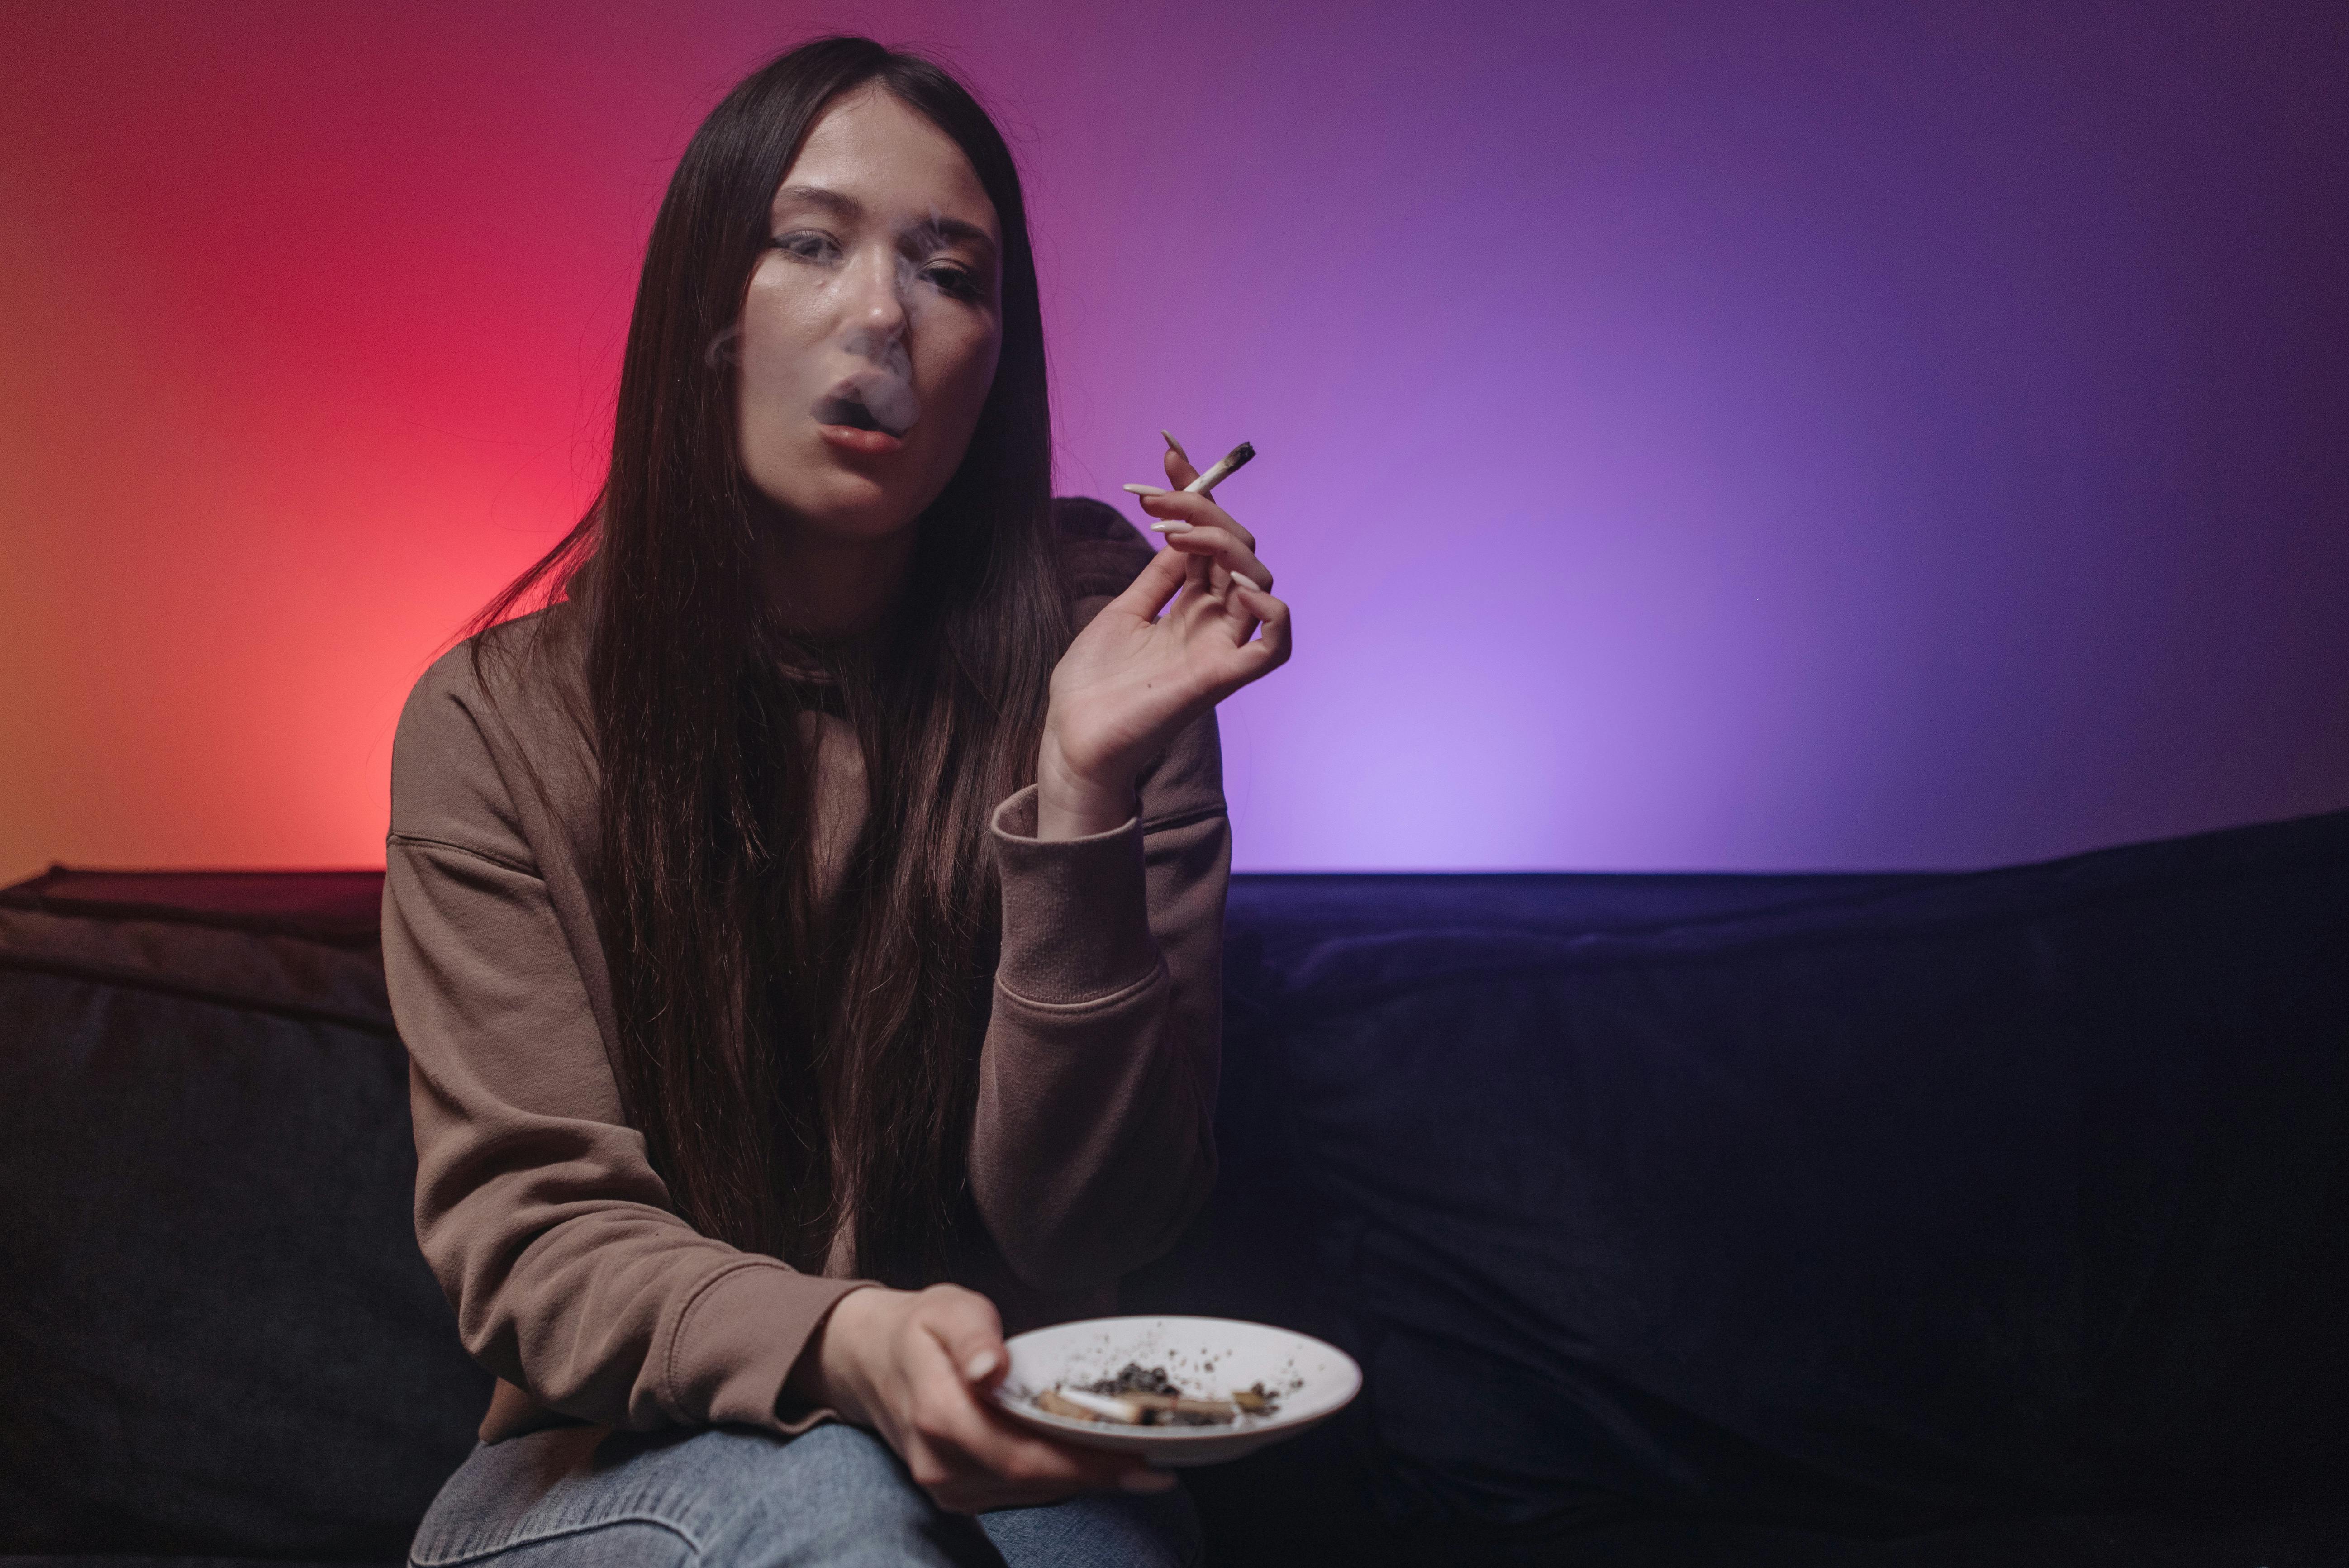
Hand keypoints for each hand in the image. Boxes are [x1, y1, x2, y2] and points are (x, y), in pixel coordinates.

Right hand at [788, 1283, 1171, 1511]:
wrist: (868, 1361)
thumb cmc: (919, 1328)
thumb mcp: (946, 1308)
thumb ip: (972, 1335)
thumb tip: (990, 1367)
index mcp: (939, 1416)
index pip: (1022, 1455)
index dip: (1084, 1464)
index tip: (1140, 1459)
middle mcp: (941, 1464)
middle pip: (1032, 1482)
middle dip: (1098, 1477)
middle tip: (1158, 1468)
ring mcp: (945, 1486)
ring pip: (1028, 1493)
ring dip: (1082, 1483)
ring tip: (1138, 1466)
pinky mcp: (955, 1494)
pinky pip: (1015, 1494)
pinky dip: (1057, 1482)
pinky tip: (1092, 1465)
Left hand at [1036, 436, 1293, 838]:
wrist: (1072, 738)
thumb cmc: (1093, 686)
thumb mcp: (1122, 612)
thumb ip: (1158, 578)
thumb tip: (1175, 532)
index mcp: (1188, 606)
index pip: (1208, 538)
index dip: (1195, 495)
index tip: (1168, 455)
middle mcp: (1211, 622)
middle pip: (1236, 549)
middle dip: (1202, 510)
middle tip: (1155, 502)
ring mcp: (1219, 648)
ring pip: (1258, 581)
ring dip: (1225, 544)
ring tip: (1180, 535)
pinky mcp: (1220, 678)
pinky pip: (1274, 644)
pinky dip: (1272, 610)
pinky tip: (1239, 585)